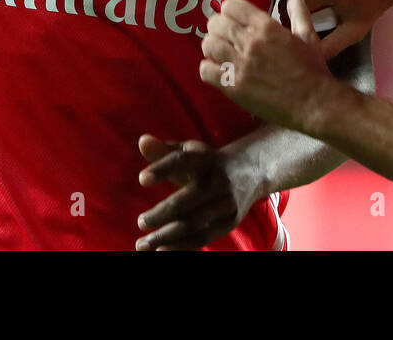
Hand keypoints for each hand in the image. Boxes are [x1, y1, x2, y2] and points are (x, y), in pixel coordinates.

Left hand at [134, 136, 264, 249]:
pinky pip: (203, 237)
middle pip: (187, 200)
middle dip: (161, 214)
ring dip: (166, 237)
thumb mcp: (190, 151)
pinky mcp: (229, 222)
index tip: (141, 179)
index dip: (162, 169)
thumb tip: (142, 141)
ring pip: (194, 223)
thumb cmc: (208, 162)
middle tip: (140, 222)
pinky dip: (181, 247)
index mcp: (206, 158)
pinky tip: (161, 251)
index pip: (183, 161)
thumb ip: (164, 150)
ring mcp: (226, 203)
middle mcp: (218, 181)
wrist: (252, 171)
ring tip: (142, 245)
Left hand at [199, 0, 335, 131]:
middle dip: (219, 28)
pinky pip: (205, 70)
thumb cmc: (312, 69)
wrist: (313, 103)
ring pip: (208, 44)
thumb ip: (298, 12)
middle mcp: (249, 42)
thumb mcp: (308, 36)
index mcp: (266, 26)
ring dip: (213, 47)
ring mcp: (239, 65)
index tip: (235, 19)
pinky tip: (220, 71)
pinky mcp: (232, 86)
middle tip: (227, 37)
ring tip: (222, 53)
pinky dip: (209, 69)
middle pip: (215, 23)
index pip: (230, 5)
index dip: (230, 11)